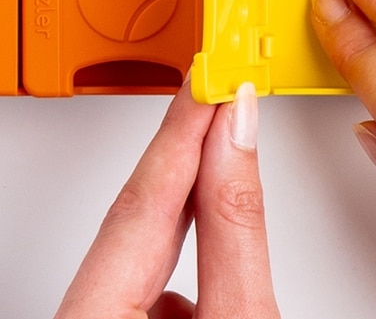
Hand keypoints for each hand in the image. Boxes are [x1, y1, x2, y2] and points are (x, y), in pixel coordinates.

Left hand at [54, 80, 279, 318]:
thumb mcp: (240, 317)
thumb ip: (234, 228)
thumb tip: (233, 136)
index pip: (142, 201)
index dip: (185, 131)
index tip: (210, 81)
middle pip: (136, 226)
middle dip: (190, 165)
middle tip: (219, 98)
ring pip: (142, 262)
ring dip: (192, 233)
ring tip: (236, 200)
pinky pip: (143, 294)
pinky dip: (185, 284)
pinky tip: (219, 298)